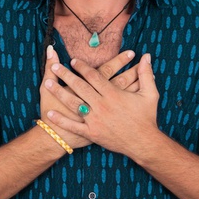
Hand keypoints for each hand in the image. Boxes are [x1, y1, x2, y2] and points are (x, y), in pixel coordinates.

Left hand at [44, 54, 159, 157]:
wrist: (144, 143)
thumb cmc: (147, 118)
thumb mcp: (150, 94)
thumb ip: (146, 74)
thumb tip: (147, 56)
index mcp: (113, 94)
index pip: (94, 76)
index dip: (82, 67)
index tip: (73, 61)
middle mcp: (102, 105)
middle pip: (80, 86)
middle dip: (66, 75)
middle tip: (55, 66)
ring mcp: (95, 120)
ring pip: (73, 103)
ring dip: (59, 92)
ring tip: (47, 83)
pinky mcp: (92, 133)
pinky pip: (73, 126)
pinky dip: (61, 120)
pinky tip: (49, 113)